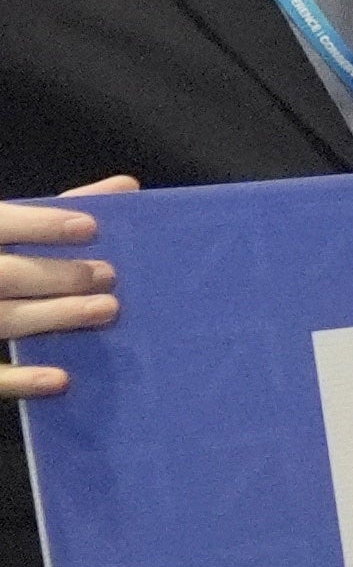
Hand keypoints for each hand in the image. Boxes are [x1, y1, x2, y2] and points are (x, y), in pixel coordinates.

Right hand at [0, 181, 136, 401]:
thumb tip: (126, 188)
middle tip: (109, 275)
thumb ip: (59, 210)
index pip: (0, 223)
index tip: (91, 227)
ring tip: (107, 309)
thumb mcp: (12, 228)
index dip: (39, 224)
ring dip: (54, 316)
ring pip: (2, 318)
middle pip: (4, 274)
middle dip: (58, 275)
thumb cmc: (5, 257)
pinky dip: (21, 379)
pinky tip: (61, 379)